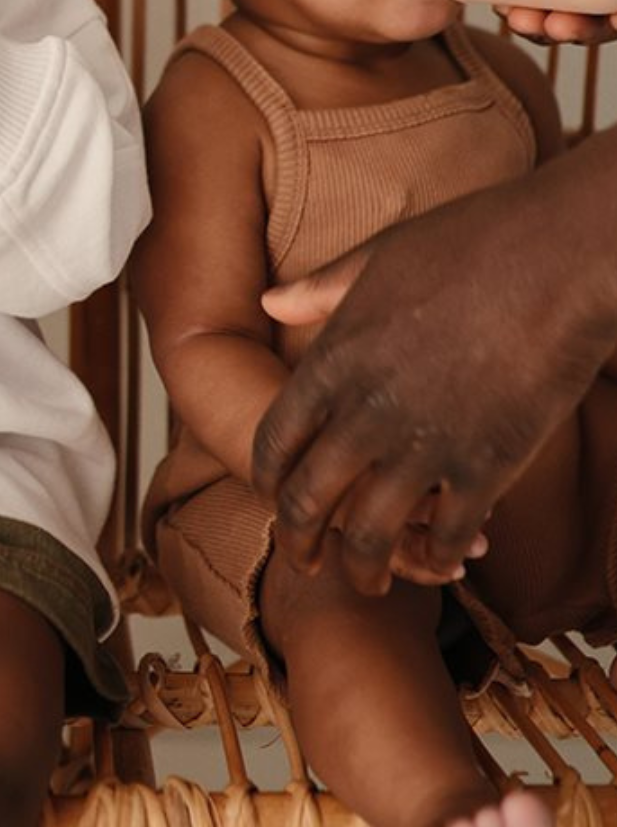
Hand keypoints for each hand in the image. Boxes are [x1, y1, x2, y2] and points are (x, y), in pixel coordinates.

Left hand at [259, 249, 487, 586]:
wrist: (558, 255)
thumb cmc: (473, 242)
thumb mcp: (380, 256)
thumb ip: (321, 290)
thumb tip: (270, 302)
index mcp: (333, 361)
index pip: (276, 441)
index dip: (268, 479)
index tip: (274, 496)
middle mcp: (366, 412)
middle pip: (308, 501)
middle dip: (299, 543)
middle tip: (305, 563)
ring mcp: (424, 444)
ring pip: (370, 536)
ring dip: (363, 570)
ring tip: (368, 584)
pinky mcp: (485, 465)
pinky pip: (449, 534)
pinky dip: (442, 556)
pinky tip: (444, 562)